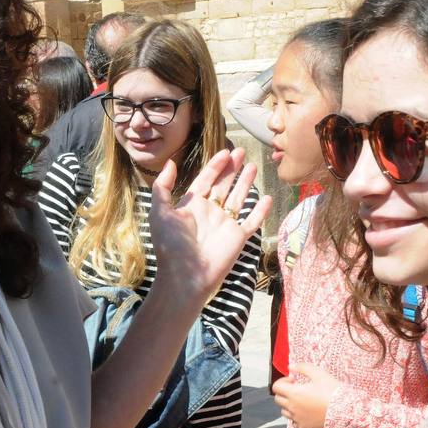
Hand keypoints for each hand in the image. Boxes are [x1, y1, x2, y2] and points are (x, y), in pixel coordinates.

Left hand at [149, 149, 271, 305]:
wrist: (185, 275)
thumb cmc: (170, 245)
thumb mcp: (161, 212)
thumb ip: (163, 186)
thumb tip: (170, 162)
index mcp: (192, 206)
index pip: (206, 180)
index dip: (215, 165)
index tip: (225, 151)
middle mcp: (210, 213)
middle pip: (224, 185)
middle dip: (232, 169)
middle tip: (242, 152)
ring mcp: (225, 225)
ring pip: (238, 199)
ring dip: (246, 183)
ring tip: (253, 166)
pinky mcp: (237, 237)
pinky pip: (252, 221)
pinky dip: (260, 210)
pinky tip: (267, 198)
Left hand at [272, 361, 338, 427]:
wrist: (346, 412)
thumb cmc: (333, 391)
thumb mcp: (319, 374)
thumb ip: (303, 367)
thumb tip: (291, 367)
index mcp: (294, 394)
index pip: (276, 387)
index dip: (283, 381)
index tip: (294, 380)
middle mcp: (292, 408)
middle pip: (278, 399)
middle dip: (285, 392)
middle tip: (298, 389)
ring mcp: (297, 419)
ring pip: (284, 411)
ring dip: (289, 404)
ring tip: (303, 400)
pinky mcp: (304, 427)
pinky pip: (294, 422)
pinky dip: (296, 416)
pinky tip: (307, 411)